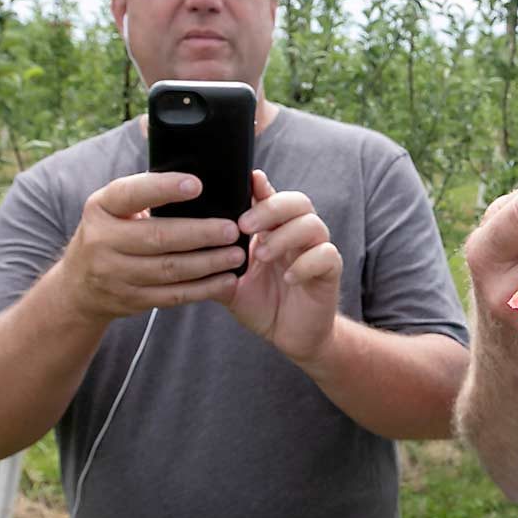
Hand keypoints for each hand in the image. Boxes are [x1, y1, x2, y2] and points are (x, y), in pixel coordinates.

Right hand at [60, 172, 245, 320]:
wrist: (79, 286)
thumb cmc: (110, 232)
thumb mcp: (112, 207)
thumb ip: (143, 193)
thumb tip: (196, 177)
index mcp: (101, 208)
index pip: (131, 194)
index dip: (164, 188)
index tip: (197, 185)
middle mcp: (102, 241)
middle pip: (158, 237)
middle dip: (200, 233)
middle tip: (232, 229)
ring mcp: (115, 275)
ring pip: (170, 270)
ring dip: (208, 263)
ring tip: (236, 254)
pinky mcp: (131, 300)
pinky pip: (173, 295)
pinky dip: (203, 289)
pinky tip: (226, 281)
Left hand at [226, 169, 341, 365]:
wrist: (292, 337)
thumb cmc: (263, 305)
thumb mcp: (232, 284)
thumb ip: (216, 263)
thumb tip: (188, 245)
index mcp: (274, 231)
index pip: (271, 198)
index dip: (261, 186)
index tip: (249, 180)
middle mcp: (297, 235)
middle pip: (297, 202)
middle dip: (271, 208)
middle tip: (244, 226)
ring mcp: (316, 251)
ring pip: (313, 224)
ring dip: (285, 236)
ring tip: (261, 255)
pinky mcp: (330, 271)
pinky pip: (326, 255)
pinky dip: (306, 263)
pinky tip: (288, 277)